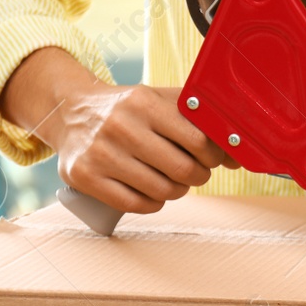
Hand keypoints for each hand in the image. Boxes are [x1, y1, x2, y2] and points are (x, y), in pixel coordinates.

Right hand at [0, 47, 235, 214]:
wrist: (68, 110)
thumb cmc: (126, 109)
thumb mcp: (159, 99)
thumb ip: (199, 119)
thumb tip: (237, 155)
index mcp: (143, 102)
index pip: (199, 141)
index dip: (214, 155)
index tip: (212, 157)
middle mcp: (120, 126)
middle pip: (183, 170)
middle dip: (197, 175)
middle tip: (193, 171)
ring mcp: (100, 153)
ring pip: (163, 191)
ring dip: (177, 191)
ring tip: (171, 179)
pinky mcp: (84, 176)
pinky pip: (137, 205)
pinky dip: (153, 203)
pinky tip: (152, 192)